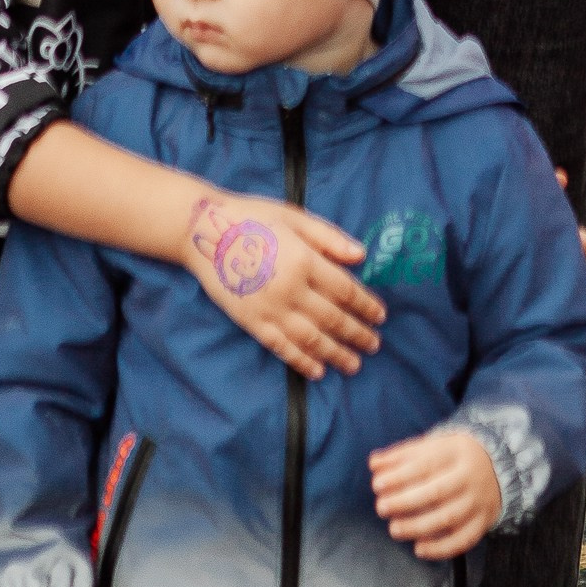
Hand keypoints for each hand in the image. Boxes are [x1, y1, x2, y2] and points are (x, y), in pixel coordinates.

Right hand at [184, 191, 386, 378]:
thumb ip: (329, 238)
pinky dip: (302, 361)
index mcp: (304, 260)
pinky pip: (282, 348)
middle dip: (357, 333)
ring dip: (336, 353)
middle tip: (375, 345)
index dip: (366, 305)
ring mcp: (270, 309)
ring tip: (354, 364)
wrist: (204, 232)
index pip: (345, 290)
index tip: (381, 316)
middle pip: (333, 318)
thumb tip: (361, 255)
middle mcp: (291, 289)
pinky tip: (318, 370)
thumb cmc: (253, 217)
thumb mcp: (294, 217)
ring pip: (312, 339)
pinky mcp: (252, 323)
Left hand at [371, 426, 503, 559]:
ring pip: (448, 518)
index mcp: (455, 451)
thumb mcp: (432, 446)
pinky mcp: (483, 523)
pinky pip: (463, 540)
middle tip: (381, 508)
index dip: (400, 476)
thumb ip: (402, 455)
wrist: (499, 467)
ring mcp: (478, 501)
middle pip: (436, 492)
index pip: (425, 464)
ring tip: (394, 529)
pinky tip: (419, 549)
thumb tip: (374, 463)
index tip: (377, 485)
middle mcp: (469, 476)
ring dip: (418, 527)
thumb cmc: (454, 457)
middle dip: (405, 502)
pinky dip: (441, 548)